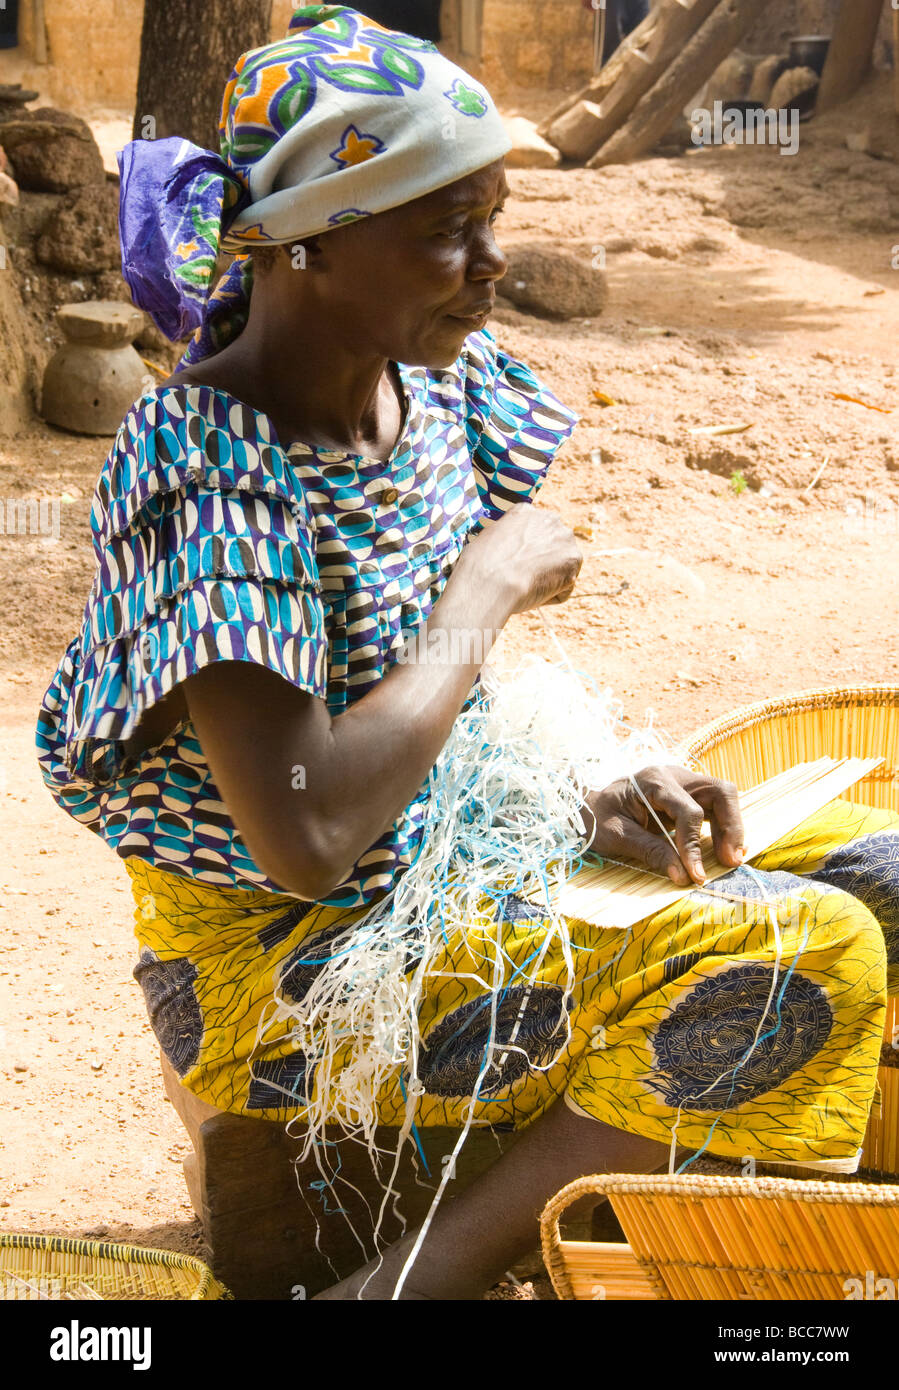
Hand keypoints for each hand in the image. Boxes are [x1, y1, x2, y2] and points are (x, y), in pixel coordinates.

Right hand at [465, 503, 582, 613]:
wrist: (490, 583)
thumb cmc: (479, 568)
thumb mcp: (487, 543)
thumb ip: (507, 543)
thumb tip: (509, 555)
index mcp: (524, 512)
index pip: (533, 534)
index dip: (524, 555)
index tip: (514, 566)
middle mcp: (548, 518)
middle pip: (552, 547)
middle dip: (542, 564)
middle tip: (524, 580)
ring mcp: (564, 538)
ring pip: (560, 567)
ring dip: (547, 581)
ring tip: (526, 586)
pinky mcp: (574, 559)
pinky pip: (565, 585)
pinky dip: (551, 596)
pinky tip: (534, 593)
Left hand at [581, 766, 744, 886]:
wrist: (584, 804)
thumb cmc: (596, 816)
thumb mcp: (616, 836)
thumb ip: (650, 852)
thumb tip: (682, 876)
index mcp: (654, 780)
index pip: (689, 811)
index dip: (694, 845)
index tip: (695, 874)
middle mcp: (674, 776)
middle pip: (720, 792)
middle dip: (731, 826)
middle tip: (730, 861)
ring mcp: (683, 783)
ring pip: (724, 797)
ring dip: (733, 827)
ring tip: (732, 858)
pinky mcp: (686, 796)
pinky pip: (715, 807)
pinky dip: (725, 826)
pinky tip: (726, 849)